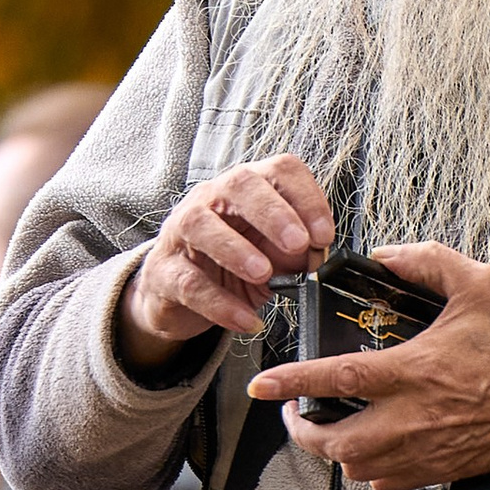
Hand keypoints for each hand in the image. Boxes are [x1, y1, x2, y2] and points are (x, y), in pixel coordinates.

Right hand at [117, 151, 334, 360]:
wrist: (178, 297)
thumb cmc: (231, 267)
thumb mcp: (274, 257)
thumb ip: (298, 254)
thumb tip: (319, 257)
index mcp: (248, 190)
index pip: (279, 171)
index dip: (306, 197)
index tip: (325, 234)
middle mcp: (212, 200)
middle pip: (240, 185)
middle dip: (273, 213)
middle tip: (298, 244)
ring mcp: (182, 232)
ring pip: (202, 225)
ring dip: (236, 249)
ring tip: (263, 274)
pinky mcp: (165, 271)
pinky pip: (189, 283)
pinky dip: (220, 303)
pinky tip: (245, 318)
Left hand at [247, 242, 489, 487]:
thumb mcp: (480, 284)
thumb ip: (427, 261)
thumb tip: (389, 254)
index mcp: (413, 372)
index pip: (334, 381)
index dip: (290, 383)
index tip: (262, 385)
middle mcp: (412, 419)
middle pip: (332, 441)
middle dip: (301, 431)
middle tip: (294, 414)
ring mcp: (425, 451)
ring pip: (355, 469)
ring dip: (333, 451)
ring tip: (329, 430)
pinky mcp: (441, 470)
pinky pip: (387, 483)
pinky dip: (369, 470)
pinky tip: (371, 450)